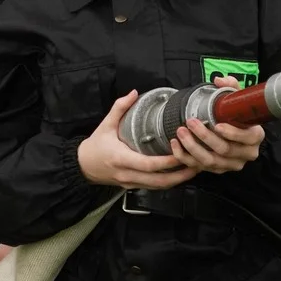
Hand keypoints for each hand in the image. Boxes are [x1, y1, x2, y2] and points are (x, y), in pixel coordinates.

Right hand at [78, 90, 198, 189]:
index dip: (167, 161)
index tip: (181, 152)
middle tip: (197, 164)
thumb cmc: (95, 145)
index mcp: (121, 158)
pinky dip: (168, 182)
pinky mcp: (133, 186)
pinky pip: (153, 187)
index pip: (148, 164)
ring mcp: (131, 182)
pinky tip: (179, 175)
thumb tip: (133, 93)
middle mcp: (128, 174)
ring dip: (177, 180)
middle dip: (180, 175)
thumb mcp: (105, 124)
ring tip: (193, 169)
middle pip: (158, 180)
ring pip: (158, 187)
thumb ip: (119, 107)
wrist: (83, 166)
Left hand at [169, 76, 264, 172]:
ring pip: (211, 161)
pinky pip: (200, 168)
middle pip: (225, 150)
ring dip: (193, 148)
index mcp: (255, 136)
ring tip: (180, 133)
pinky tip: (176, 145)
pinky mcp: (217, 170)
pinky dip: (185, 157)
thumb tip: (219, 80)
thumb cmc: (235, 114)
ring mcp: (231, 164)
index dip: (233, 134)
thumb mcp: (236, 98)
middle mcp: (246, 153)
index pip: (248, 138)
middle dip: (205, 137)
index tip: (218, 125)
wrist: (231, 130)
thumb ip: (230, 86)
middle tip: (191, 122)